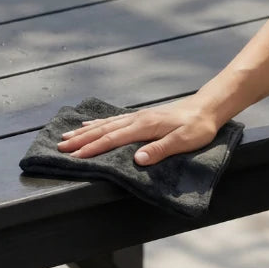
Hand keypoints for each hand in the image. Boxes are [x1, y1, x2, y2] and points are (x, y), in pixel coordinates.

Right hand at [56, 97, 223, 165]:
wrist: (208, 107)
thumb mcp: (184, 140)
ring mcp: (137, 117)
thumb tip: (138, 160)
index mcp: (144, 126)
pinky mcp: (141, 117)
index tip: (75, 157)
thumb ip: (161, 150)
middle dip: (80, 140)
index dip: (93, 149)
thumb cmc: (199, 126)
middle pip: (103, 130)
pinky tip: (89, 125)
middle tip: (60, 147)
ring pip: (105, 124)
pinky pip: (113, 120)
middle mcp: (137, 119)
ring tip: (67, 137)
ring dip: (85, 132)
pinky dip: (98, 123)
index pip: (113, 139)